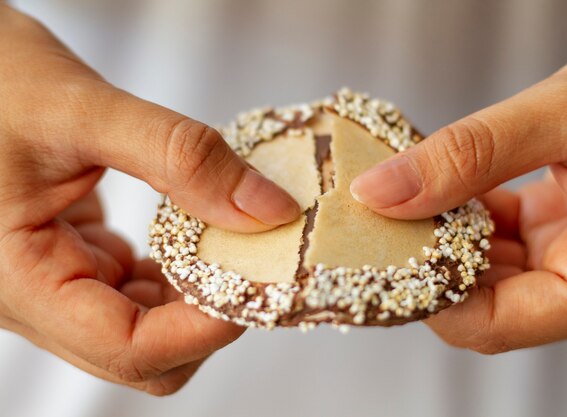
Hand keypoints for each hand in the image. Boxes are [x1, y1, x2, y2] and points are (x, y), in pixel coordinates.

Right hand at [0, 5, 299, 393]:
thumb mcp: (84, 110)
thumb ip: (180, 159)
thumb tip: (269, 210)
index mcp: (20, 280)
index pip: (128, 348)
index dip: (205, 329)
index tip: (262, 282)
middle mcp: (37, 297)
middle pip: (144, 354)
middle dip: (208, 319)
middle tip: (257, 261)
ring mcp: (58, 281)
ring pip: (146, 328)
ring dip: (199, 295)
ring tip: (238, 242)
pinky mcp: (77, 260)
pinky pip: (138, 292)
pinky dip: (181, 272)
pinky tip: (201, 232)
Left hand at [350, 24, 566, 352]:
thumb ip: (473, 154)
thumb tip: (381, 191)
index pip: (495, 323)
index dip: (430, 295)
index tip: (381, 247)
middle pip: (484, 300)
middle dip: (427, 260)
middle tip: (377, 215)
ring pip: (487, 266)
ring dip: (441, 231)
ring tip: (402, 193)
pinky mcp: (566, 225)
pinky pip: (500, 233)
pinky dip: (463, 209)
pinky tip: (439, 180)